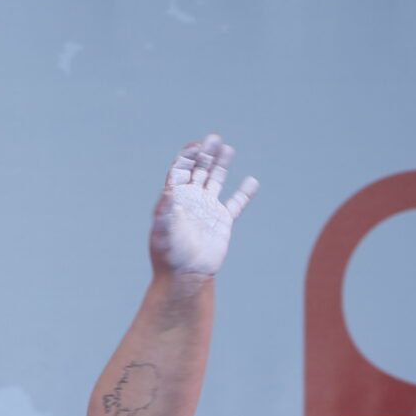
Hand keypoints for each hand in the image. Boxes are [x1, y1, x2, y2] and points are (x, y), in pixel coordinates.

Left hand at [149, 134, 256, 277]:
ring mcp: (207, 209)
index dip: (187, 156)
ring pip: (216, 180)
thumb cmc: (169, 256)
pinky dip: (244, 193)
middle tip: (214, 138)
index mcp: (175, 198)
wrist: (185, 277)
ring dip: (221, 164)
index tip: (196, 146)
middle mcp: (191, 200)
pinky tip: (252, 181)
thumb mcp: (163, 231)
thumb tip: (168, 189)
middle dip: (206, 154)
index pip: (181, 170)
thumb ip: (166, 210)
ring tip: (227, 148)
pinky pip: (235, 204)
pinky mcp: (222, 221)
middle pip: (199, 169)